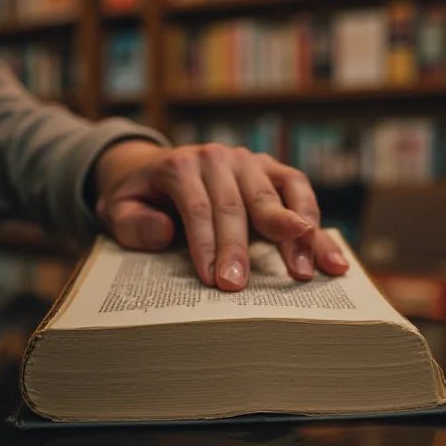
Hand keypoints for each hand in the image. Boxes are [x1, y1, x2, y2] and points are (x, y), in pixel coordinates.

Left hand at [94, 141, 348, 290]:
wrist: (157, 169)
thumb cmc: (141, 198)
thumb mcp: (117, 208)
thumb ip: (132, 222)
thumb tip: (166, 232)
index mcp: (181, 166)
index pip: (196, 208)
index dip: (206, 245)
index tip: (214, 280)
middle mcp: (218, 158)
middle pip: (236, 204)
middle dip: (242, 248)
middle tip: (244, 286)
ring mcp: (249, 161)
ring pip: (275, 195)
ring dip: (294, 235)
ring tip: (308, 271)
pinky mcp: (271, 170)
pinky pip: (297, 188)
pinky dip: (315, 218)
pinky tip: (327, 252)